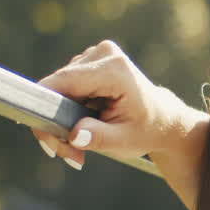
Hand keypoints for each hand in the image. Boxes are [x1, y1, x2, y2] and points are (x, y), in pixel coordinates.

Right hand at [32, 40, 206, 169]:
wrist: (163, 119)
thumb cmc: (147, 130)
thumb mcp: (125, 141)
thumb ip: (99, 137)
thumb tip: (74, 136)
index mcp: (114, 69)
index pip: (63, 83)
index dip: (46, 111)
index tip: (49, 143)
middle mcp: (103, 54)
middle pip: (56, 88)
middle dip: (56, 125)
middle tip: (70, 155)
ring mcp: (95, 55)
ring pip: (57, 90)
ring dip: (61, 120)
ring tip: (78, 145)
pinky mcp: (88, 62)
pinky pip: (64, 88)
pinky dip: (67, 111)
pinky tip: (81, 128)